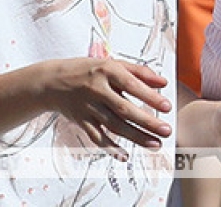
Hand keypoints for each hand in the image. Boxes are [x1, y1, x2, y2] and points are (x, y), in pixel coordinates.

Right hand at [39, 57, 173, 158]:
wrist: (52, 81)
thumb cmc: (87, 70)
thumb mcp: (111, 64)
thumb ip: (139, 72)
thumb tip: (163, 83)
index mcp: (106, 71)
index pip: (131, 85)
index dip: (150, 96)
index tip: (167, 106)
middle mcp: (96, 90)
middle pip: (124, 109)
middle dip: (147, 122)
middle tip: (166, 131)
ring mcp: (88, 107)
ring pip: (113, 126)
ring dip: (136, 137)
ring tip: (155, 144)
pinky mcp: (81, 121)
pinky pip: (97, 138)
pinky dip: (110, 148)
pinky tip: (124, 156)